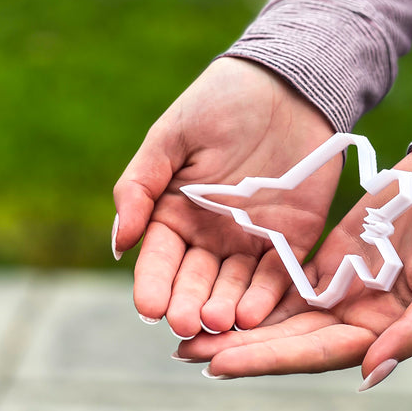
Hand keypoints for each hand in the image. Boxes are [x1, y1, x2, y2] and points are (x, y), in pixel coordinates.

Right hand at [112, 58, 339, 337]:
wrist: (287, 85)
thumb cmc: (220, 102)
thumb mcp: (172, 137)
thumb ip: (141, 187)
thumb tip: (119, 243)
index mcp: (177, 212)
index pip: (161, 256)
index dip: (153, 283)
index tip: (149, 308)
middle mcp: (212, 234)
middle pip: (197, 278)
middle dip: (190, 303)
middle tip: (186, 325)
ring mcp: (253, 239)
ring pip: (235, 284)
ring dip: (226, 306)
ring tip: (219, 322)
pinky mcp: (292, 238)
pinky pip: (278, 274)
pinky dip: (266, 295)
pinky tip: (252, 314)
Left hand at [177, 149, 411, 389]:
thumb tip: (372, 371)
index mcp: (384, 329)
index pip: (317, 352)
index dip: (269, 359)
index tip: (219, 363)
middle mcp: (357, 315)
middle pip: (288, 338)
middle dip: (238, 346)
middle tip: (184, 351)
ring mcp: (342, 287)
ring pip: (281, 311)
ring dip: (237, 320)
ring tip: (186, 325)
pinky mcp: (331, 257)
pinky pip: (286, 277)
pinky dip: (255, 288)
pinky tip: (220, 289)